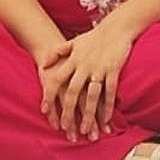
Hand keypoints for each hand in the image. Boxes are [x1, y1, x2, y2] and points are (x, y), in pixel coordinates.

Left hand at [40, 23, 136, 140]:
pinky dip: (108, 106)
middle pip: (73, 92)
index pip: (57, 80)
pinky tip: (105, 119)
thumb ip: (58, 53)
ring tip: (85, 130)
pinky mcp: (113, 70)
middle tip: (65, 128)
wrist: (116, 28)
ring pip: (91, 95)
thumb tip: (43, 64)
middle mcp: (84, 66)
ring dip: (88, 114)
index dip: (49, 95)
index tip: (44, 110)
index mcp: (73, 60)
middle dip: (68, 112)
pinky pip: (110, 91)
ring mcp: (99, 69)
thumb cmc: (94, 37)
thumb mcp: (73, 42)